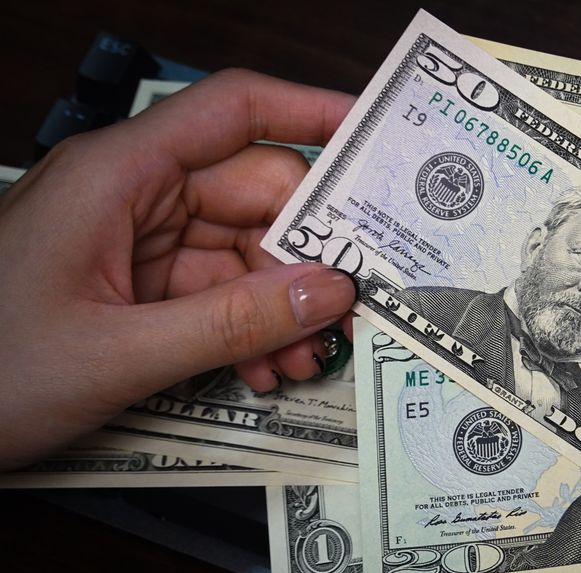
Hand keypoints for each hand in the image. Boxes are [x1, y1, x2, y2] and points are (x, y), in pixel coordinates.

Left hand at [0, 69, 357, 469]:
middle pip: (253, 195)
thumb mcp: (119, 353)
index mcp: (118, 175)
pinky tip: (265, 371)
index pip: (233, 111)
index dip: (312, 112)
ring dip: (283, 307)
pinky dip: (247, 329)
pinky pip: (216, 293)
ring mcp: (134, 242)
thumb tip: (332, 291)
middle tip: (358, 306)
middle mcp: (133, 195)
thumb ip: (233, 322)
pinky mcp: (134, 286)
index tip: (380, 138)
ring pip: (243, 252)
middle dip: (309, 254)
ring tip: (305, 361)